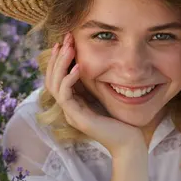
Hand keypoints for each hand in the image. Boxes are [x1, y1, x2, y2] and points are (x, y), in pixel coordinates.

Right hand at [45, 32, 145, 156]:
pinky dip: (69, 80)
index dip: (58, 59)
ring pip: (54, 85)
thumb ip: (97, 83)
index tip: (65, 41)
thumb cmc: (122, 120)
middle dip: (57, 56)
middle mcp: (68, 107)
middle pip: (51, 78)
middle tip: (65, 38)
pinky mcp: (78, 118)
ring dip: (60, 64)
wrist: (129, 142)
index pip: (57, 77)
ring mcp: (71, 113)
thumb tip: (96, 62)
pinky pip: (65, 96)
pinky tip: (78, 67)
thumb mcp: (106, 96)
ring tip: (68, 48)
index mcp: (74, 102)